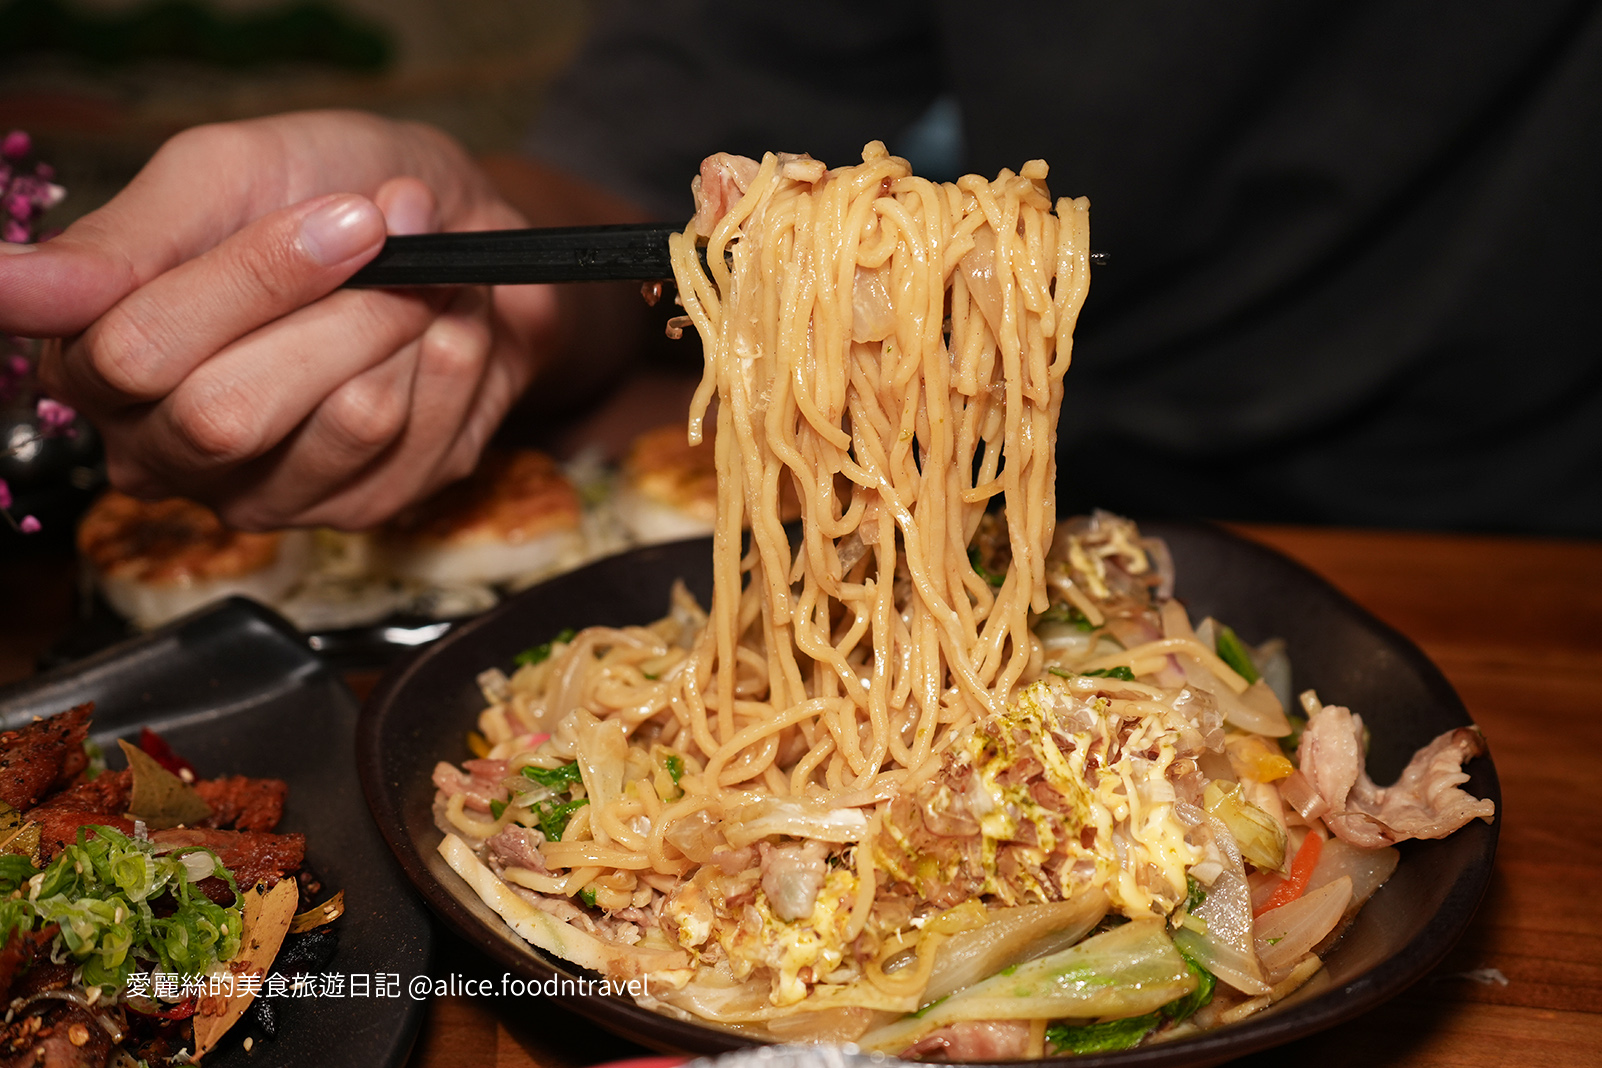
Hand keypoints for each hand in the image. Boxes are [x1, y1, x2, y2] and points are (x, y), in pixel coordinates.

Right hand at [0, 111, 556, 529]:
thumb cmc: (329, 187)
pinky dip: (452, 367)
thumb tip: (7, 283)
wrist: (456, 227)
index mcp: (100, 360)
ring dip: (407, 330)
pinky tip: (444, 334)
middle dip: (343, 310)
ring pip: (345, 426)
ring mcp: (268, 492)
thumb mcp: (222, 173)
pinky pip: (421, 447)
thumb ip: (124, 238)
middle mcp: (169, 448)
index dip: (254, 278)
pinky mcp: (363, 508)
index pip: (136, 352)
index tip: (346, 212)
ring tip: (421, 281)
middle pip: (230, 413)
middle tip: (393, 235)